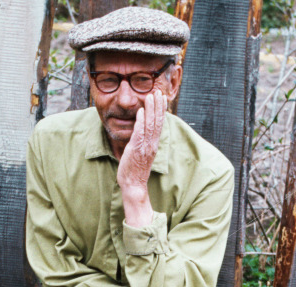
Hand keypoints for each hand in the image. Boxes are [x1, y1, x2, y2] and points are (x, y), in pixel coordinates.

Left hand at [117, 91, 167, 227]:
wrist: (133, 185)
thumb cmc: (135, 170)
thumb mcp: (141, 153)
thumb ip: (143, 141)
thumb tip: (142, 131)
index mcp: (153, 144)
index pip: (159, 124)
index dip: (161, 110)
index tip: (161, 97)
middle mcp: (151, 144)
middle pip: (157, 122)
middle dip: (158, 105)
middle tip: (158, 91)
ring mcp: (144, 147)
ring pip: (150, 125)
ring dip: (150, 109)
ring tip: (150, 96)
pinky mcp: (136, 150)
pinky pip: (139, 133)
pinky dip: (141, 121)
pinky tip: (141, 111)